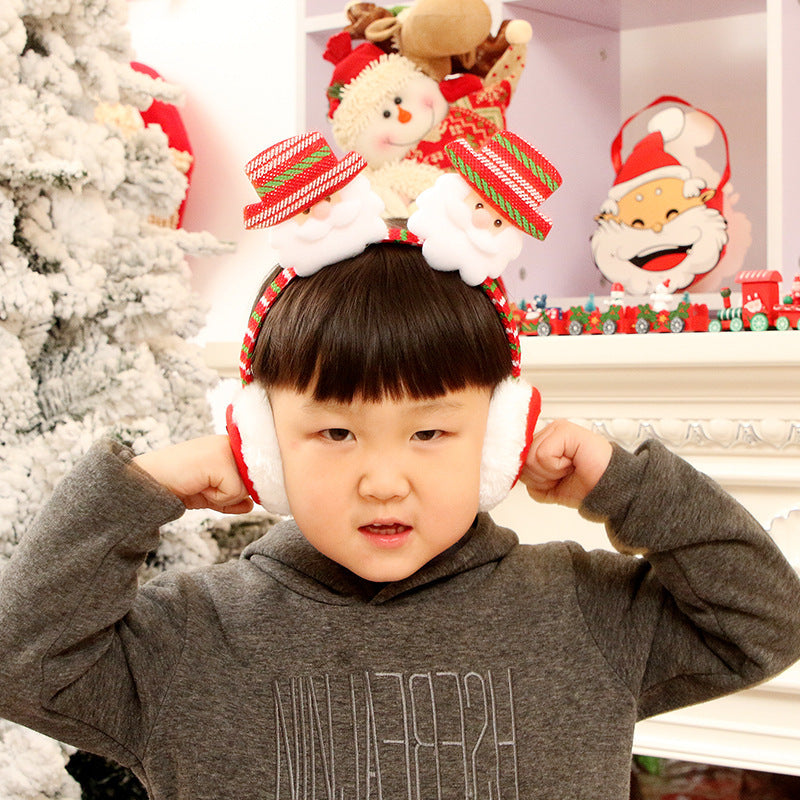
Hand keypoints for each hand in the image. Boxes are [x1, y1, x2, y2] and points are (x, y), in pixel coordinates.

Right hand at [133, 435, 254, 514]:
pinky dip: (216, 498)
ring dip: (221, 496)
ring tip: (200, 483)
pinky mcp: (221, 461)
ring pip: (246, 489)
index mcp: (229, 446)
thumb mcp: (209, 494)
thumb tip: (252, 505)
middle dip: (228, 494)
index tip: (212, 486)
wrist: (148, 481)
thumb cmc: (177, 484)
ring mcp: (226, 449)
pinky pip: (234, 492)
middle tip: (202, 484)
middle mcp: (230, 443)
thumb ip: (231, 498)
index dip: (238, 490)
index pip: (253, 475)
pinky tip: (198, 485)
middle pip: (252, 484)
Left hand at [519, 420, 612, 507]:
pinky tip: (572, 464)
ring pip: (530, 458)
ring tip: (569, 469)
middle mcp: (548, 432)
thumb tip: (516, 467)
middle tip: (564, 474)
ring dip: (550, 473)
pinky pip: (542, 455)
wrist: (608, 491)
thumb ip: (528, 476)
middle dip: (541, 477)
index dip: (533, 477)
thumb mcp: (545, 487)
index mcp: (543, 442)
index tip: (554, 480)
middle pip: (523, 460)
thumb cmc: (583, 486)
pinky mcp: (565, 430)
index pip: (518, 459)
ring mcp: (556, 429)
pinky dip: (556, 468)